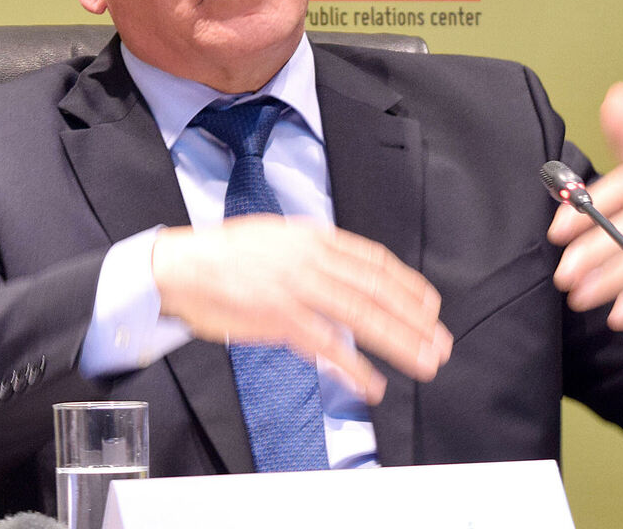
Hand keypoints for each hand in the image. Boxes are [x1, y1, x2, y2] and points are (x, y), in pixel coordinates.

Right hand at [151, 215, 452, 403]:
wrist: (182, 266)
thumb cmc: (226, 255)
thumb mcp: (279, 238)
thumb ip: (315, 255)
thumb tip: (347, 274)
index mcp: (314, 238)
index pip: (375, 261)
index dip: (408, 286)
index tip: (430, 306)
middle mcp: (312, 260)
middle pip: (378, 291)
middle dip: (415, 320)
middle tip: (440, 342)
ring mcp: (297, 289)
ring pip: (362, 317)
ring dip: (399, 342)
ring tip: (423, 362)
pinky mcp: (280, 318)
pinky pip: (327, 346)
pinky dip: (354, 368)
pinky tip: (372, 384)